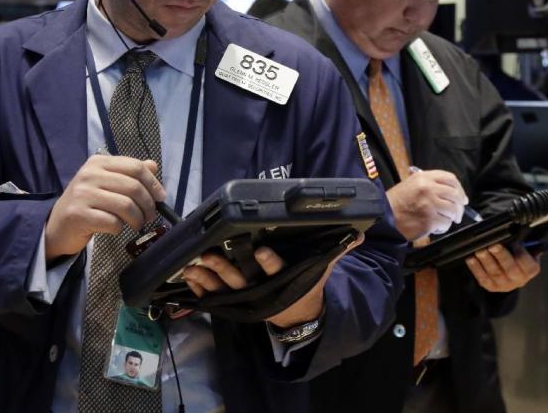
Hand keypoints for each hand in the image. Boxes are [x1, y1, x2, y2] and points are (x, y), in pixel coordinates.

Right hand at [44, 156, 164, 260]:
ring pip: (125, 206)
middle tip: (150, 216)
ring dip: (137, 219)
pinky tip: (115, 229)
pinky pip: (112, 222)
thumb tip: (153, 166)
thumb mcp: (106, 183)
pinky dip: (119, 228)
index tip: (160, 198)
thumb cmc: (87, 203)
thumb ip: (129, 174)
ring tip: (136, 225)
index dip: (153, 183)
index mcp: (98, 162)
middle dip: (148, 205)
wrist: (57, 226)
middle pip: (133, 187)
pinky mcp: (78, 215)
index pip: (135, 167)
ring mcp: (82, 194)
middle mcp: (89, 174)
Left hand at [182, 233, 364, 327]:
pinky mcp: (236, 303)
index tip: (260, 251)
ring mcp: (248, 299)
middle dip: (225, 268)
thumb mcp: (323, 269)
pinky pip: (215, 298)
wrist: (298, 315)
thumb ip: (336, 250)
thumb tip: (358, 233)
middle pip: (242, 280)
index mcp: (284, 280)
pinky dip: (201, 289)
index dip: (269, 262)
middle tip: (209, 255)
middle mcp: (263, 290)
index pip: (277, 270)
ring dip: (207, 278)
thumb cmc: (307, 284)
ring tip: (191, 266)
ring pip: (224, 289)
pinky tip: (189, 278)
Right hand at [386, 169, 466, 240]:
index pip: (450, 179)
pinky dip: (443, 227)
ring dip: (451, 218)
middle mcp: (428, 188)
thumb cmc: (395, 203)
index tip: (462, 198)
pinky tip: (435, 227)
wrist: (383, 218)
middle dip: (459, 206)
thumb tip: (450, 191)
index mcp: (423, 177)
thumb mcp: (410, 184)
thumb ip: (428, 184)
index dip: (459, 189)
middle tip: (458, 214)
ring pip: (453, 210)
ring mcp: (429, 204)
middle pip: (455, 195)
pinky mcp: (429, 220)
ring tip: (444, 221)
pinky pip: (445, 224)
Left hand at [465, 244, 540, 291]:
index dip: (521, 252)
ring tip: (480, 251)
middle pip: (510, 269)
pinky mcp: (491, 287)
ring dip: (486, 261)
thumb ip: (522, 243)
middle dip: (501, 256)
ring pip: (495, 273)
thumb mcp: (524, 248)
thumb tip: (516, 235)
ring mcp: (505, 285)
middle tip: (493, 246)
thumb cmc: (516, 254)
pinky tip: (471, 259)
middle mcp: (519, 280)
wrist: (509, 271)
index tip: (514, 242)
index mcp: (530, 270)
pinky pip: (483, 278)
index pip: (528, 263)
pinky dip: (476, 268)